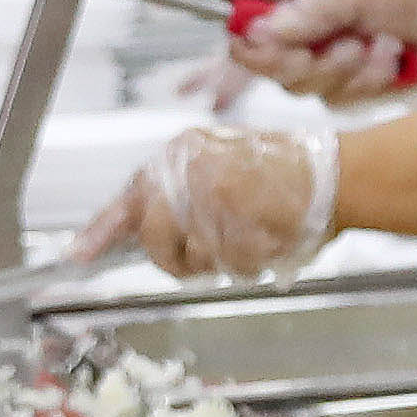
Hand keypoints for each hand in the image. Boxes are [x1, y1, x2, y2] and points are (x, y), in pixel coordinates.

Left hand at [77, 120, 342, 280]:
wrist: (338, 175)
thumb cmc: (288, 178)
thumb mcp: (223, 173)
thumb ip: (180, 201)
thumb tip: (137, 235)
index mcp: (181, 154)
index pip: (129, 197)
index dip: (102, 230)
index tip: (79, 255)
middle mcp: (188, 167)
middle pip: (154, 237)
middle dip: (177, 259)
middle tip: (204, 260)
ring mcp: (209, 188)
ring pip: (192, 256)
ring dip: (221, 261)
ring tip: (251, 237)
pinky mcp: (234, 212)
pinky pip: (226, 262)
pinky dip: (249, 262)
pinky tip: (267, 240)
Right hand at [199, 0, 416, 102]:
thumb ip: (311, 9)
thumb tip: (261, 30)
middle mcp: (297, 20)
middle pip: (251, 50)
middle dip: (288, 56)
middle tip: (326, 46)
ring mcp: (313, 57)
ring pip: (292, 80)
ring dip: (340, 65)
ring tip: (375, 44)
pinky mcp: (335, 90)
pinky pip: (331, 97)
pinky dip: (364, 79)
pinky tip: (389, 62)